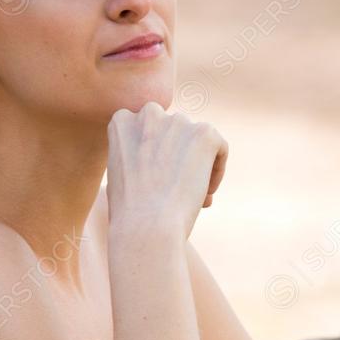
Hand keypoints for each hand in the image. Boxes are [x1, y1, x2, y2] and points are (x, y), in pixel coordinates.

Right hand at [106, 101, 227, 239]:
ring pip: (196, 142)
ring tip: (191, 198)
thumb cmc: (129, 212)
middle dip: (179, 157)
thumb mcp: (121, 174)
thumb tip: (170, 156)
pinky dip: (217, 171)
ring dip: (197, 166)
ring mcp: (178, 121)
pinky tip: (205, 194)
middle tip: (177, 189)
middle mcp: (149, 114)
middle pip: (174, 132)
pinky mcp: (204, 134)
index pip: (149, 129)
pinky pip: (219, 148)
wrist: (146, 225)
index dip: (156, 155)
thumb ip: (139, 154)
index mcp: (122, 121)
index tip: (157, 180)